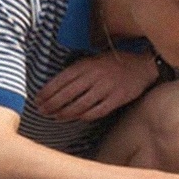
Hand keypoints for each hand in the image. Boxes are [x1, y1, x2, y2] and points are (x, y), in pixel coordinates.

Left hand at [34, 52, 157, 121]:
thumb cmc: (113, 62)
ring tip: (55, 117)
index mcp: (86, 65)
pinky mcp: (117, 99)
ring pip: (80, 105)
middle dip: (51, 105)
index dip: (47, 92)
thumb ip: (76, 70)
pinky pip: (97, 111)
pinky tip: (77, 118)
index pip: (61, 80)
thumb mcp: (93, 59)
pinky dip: (85, 116)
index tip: (36, 100)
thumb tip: (55, 85)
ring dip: (65, 113)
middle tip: (41, 112)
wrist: (142, 65)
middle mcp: (94, 76)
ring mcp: (106, 88)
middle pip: (67, 94)